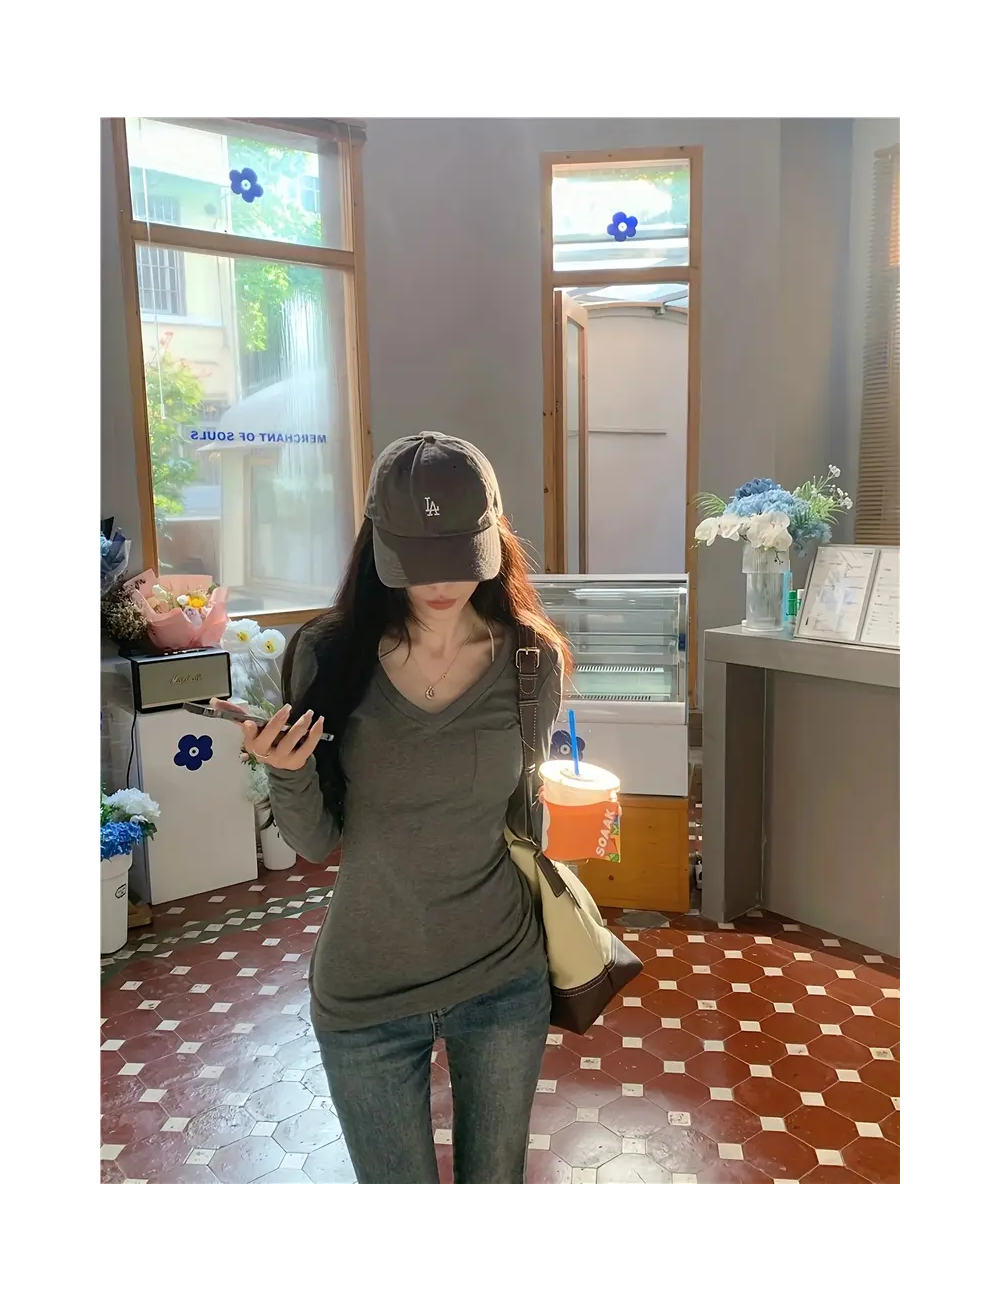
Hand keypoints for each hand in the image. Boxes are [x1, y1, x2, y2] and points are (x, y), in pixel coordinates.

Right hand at [209, 698, 324, 770]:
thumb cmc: (266, 740)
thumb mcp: (252, 730)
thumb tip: (214, 701)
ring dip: (300, 726)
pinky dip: (315, 734)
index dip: (249, 732)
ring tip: (308, 713)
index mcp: (253, 744)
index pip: (249, 737)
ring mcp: (282, 759)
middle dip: (278, 722)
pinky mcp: (298, 761)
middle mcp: (266, 753)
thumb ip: (236, 714)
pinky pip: (308, 747)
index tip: (249, 724)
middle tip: (287, 708)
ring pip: (291, 741)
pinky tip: (319, 722)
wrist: (283, 765)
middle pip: (270, 737)